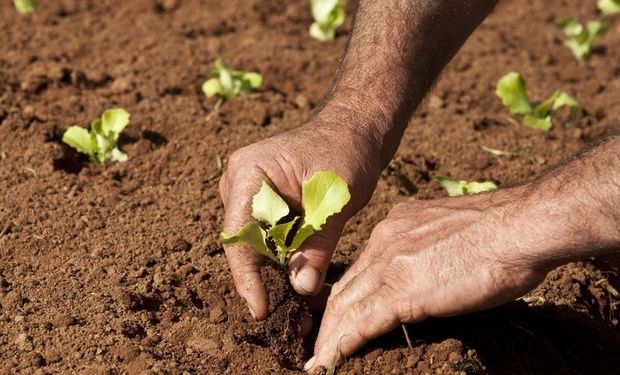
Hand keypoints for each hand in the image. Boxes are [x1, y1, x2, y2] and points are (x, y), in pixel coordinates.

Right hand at [219, 112, 385, 319]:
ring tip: (304, 303)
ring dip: (280, 272)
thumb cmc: (346, 151)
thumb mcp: (335, 200)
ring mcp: (249, 194)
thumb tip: (301, 289)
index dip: (246, 276)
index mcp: (248, 173)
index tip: (260, 309)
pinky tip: (307, 279)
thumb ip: (317, 244)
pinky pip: (270, 239)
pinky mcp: (264, 204)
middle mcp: (239, 184)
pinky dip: (288, 259)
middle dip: (267, 279)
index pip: (238, 234)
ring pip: (258, 246)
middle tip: (292, 316)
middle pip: (245, 244)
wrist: (356, 129)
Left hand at [306, 187, 551, 370]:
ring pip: (346, 306)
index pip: (361, 267)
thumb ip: (428, 247)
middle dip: (329, 318)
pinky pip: (362, 324)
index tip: (339, 313)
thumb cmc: (501, 231)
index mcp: (396, 226)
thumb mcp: (450, 231)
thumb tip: (430, 268)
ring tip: (318, 360)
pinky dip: (342, 346)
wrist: (518, 227)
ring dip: (329, 337)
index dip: (347, 293)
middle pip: (345, 286)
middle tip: (318, 342)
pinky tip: (329, 363)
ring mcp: (390, 265)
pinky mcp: (403, 292)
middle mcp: (384, 241)